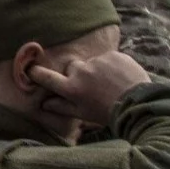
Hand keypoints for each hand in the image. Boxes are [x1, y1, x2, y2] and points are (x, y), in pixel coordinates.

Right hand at [26, 49, 149, 130]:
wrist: (138, 103)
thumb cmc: (107, 112)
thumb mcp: (83, 114)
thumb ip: (61, 107)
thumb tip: (44, 104)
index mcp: (71, 88)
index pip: (48, 78)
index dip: (37, 73)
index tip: (31, 69)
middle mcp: (81, 72)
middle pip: (72, 68)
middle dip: (77, 74)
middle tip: (91, 86)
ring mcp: (97, 61)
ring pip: (91, 63)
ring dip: (96, 70)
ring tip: (109, 83)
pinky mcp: (113, 55)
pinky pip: (107, 58)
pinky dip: (111, 65)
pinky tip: (119, 77)